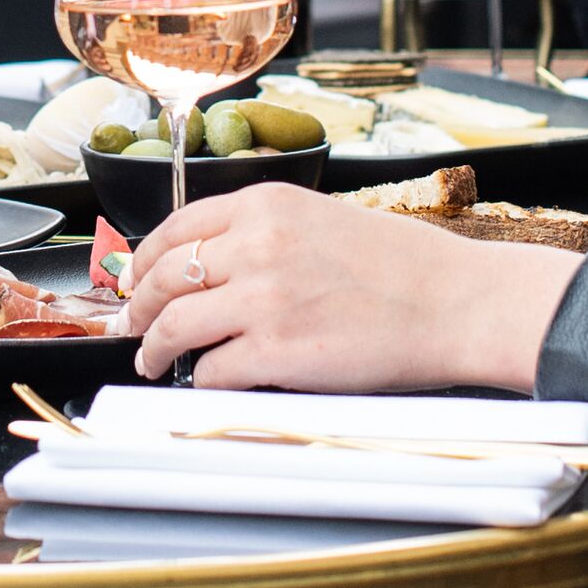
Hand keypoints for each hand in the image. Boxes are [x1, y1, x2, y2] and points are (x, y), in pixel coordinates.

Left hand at [121, 183, 587, 392]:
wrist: (456, 302)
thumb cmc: (404, 266)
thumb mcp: (321, 220)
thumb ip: (263, 233)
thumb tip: (209, 265)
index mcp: (266, 205)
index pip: (176, 227)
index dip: (145, 258)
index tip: (134, 278)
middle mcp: (256, 245)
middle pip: (164, 276)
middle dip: (138, 307)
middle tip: (132, 326)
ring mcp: (262, 299)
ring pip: (174, 325)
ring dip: (155, 349)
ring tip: (153, 361)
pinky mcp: (275, 351)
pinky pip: (211, 371)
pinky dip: (202, 380)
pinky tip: (206, 382)